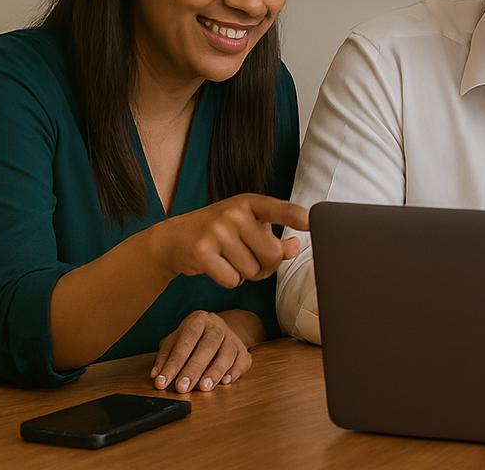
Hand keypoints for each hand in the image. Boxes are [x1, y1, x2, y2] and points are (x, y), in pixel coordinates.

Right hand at [147, 193, 308, 288]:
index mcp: (249, 202)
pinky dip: (229, 280)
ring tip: (229, 258)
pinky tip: (217, 266)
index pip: (279, 209)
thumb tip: (295, 248)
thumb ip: (275, 238)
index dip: (296, 216)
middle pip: (272, 255)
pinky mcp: (202, 252)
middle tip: (251, 257)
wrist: (174, 239)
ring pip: (253, 272)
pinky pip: (233, 281)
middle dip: (266, 266)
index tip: (311, 220)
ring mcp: (217, 231)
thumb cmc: (221, 233)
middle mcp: (234, 213)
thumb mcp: (249, 228)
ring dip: (245, 273)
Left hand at [150, 309, 256, 393]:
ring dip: (215, 372)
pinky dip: (234, 372)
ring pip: (227, 354)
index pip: (185, 341)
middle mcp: (217, 326)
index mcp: (198, 320)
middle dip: (194, 369)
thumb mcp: (175, 341)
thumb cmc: (192, 338)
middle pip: (208, 346)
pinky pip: (242, 361)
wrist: (219, 329)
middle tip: (182, 387)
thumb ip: (165, 357)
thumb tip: (156, 375)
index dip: (173, 363)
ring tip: (204, 387)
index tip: (162, 382)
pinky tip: (225, 382)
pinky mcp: (243, 350)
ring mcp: (232, 338)